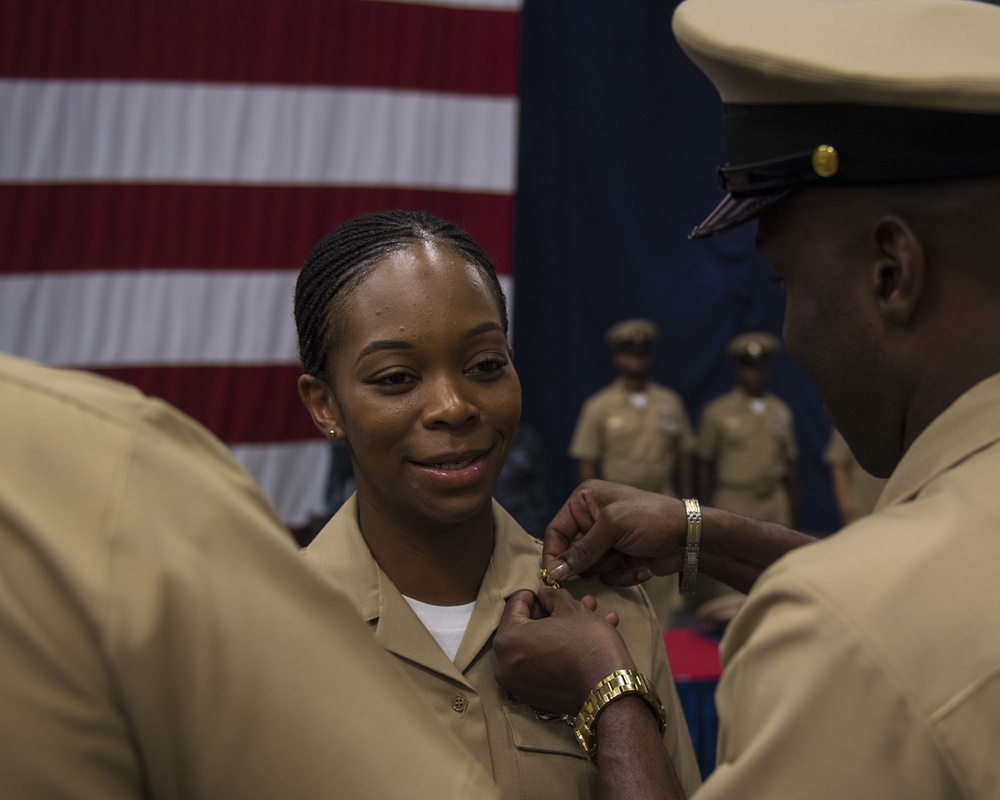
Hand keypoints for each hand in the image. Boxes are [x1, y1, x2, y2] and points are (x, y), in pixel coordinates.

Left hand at [493, 588, 634, 715]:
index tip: (548, 591)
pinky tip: (588, 638)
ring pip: (539, 646)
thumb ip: (552, 596)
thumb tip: (544, 594)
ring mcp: (519, 684)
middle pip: (526, 627)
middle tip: (574, 601)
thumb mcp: (571, 609)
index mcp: (507, 639)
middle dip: (552, 612)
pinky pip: (544, 664)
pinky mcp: (536, 696)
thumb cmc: (586, 643)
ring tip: (590, 613)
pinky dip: (560, 650)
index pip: (514, 605)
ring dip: (562, 629)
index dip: (534, 593)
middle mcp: (505, 665)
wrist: (608, 691)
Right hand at [542, 480, 686, 585]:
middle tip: (606, 563)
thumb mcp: (613, 527)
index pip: (556, 531)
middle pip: (572, 553)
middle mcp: (592, 519)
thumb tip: (553, 572)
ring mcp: (607, 541)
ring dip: (610, 569)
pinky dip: (623, 575)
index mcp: (585, 501)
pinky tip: (642, 566)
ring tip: (630, 559)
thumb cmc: (651, 519)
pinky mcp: (620, 558)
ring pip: (590, 568)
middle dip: (589, 563)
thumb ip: (582, 550)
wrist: (690, 537)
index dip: (553, 554)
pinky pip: (608, 576)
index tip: (552, 577)